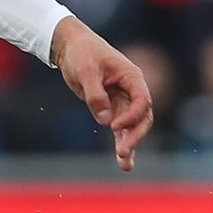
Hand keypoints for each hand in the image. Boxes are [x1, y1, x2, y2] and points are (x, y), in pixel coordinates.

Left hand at [51, 16, 154, 172]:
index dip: (132, 116)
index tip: (114, 126)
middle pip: (142, 117)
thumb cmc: (81, 53)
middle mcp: (132, 90)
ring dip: (129, 144)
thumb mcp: (86, 71)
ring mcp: (122, 99)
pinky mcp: (110, 107)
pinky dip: (119, 141)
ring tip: (125, 165)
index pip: (142, 101)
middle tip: (123, 153)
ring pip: (132, 126)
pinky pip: (119, 127)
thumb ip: (95, 95)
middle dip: (134, 136)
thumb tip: (105, 120)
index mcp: (132, 77)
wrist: (70, 47)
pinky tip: (121, 160)